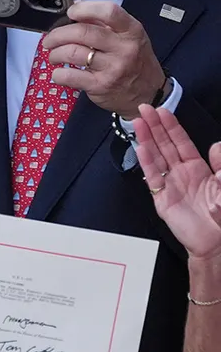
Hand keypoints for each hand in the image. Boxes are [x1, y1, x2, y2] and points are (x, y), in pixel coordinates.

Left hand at [42, 1, 167, 118]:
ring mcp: (113, 68)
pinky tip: (59, 73)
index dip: (84, 9)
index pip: (108, 12)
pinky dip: (57, 74)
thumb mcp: (128, 37)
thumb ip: (104, 22)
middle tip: (50, 40)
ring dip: (55, 53)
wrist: (147, 93)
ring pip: (72, 53)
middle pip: (82, 32)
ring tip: (54, 56)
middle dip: (58, 34)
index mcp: (131, 31)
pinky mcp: (100, 86)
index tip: (71, 13)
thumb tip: (78, 7)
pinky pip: (69, 76)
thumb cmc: (135, 61)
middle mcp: (124, 48)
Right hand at [133, 104, 220, 259]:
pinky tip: (141, 147)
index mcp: (198, 168)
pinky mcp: (162, 199)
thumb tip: (216, 146)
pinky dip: (146, 161)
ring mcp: (171, 185)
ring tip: (138, 123)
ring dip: (146, 139)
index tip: (162, 111)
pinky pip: (153, 176)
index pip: (181, 142)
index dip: (171, 126)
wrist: (217, 241)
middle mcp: (182, 174)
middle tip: (143, 110)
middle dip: (154, 127)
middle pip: (164, 145)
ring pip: (156, 156)